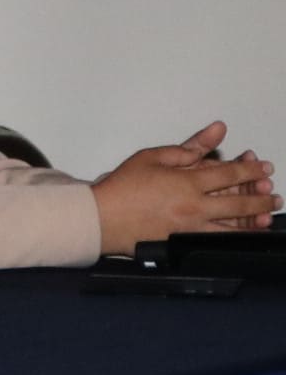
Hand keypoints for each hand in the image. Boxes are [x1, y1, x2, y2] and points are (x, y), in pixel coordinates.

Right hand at [93, 121, 280, 254]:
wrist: (105, 218)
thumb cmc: (124, 186)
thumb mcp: (153, 157)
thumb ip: (189, 146)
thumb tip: (216, 131)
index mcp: (187, 182)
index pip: (229, 173)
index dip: (251, 169)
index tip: (263, 166)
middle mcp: (195, 206)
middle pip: (239, 201)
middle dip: (260, 195)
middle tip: (272, 191)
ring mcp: (193, 228)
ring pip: (235, 226)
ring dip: (256, 218)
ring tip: (268, 212)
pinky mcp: (188, 243)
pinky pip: (221, 240)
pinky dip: (239, 235)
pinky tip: (248, 231)